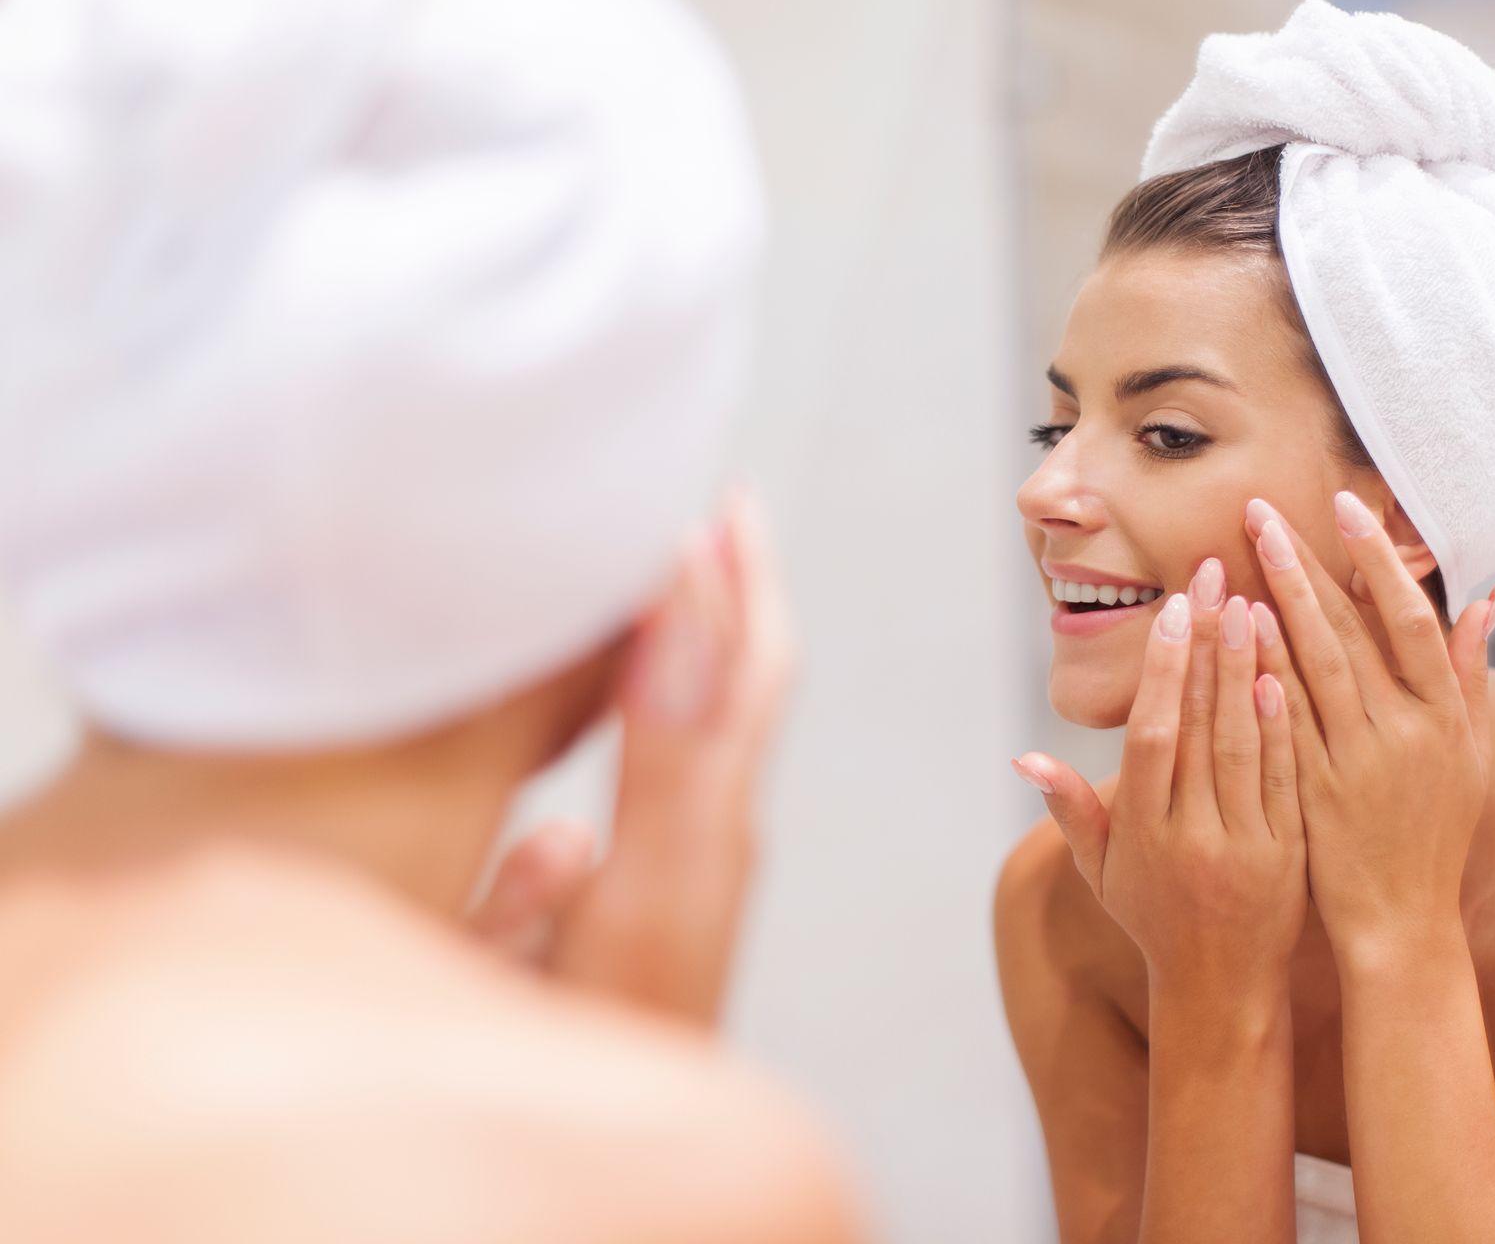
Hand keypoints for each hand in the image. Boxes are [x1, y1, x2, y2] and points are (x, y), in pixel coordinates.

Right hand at [472, 491, 795, 1027]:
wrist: (638, 1119)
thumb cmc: (611, 1032)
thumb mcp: (617, 906)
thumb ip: (648, 767)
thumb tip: (666, 656)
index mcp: (703, 824)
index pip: (735, 678)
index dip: (730, 590)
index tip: (709, 510)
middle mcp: (717, 828)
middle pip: (748, 682)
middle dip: (741, 589)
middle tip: (723, 511)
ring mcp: (705, 852)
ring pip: (728, 709)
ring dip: (719, 627)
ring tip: (692, 565)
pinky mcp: (683, 875)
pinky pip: (704, 748)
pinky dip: (690, 684)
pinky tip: (657, 673)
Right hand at [1012, 559, 1306, 1003]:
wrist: (1221, 991)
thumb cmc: (1153, 920)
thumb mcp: (1100, 874)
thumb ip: (1071, 811)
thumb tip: (1024, 757)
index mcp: (1143, 832)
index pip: (1153, 735)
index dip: (1165, 672)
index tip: (1175, 610)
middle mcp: (1191, 833)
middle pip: (1201, 726)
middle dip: (1208, 646)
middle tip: (1219, 577)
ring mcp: (1244, 844)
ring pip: (1246, 745)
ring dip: (1250, 671)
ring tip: (1255, 605)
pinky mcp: (1288, 855)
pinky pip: (1287, 782)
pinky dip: (1286, 730)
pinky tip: (1287, 676)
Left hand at [1241, 492, 1494, 959]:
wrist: (1401, 920)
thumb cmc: (1435, 830)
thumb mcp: (1470, 754)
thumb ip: (1470, 673)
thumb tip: (1485, 596)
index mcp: (1445, 717)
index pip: (1410, 619)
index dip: (1376, 560)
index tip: (1343, 507)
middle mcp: (1404, 733)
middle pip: (1348, 631)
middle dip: (1303, 564)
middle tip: (1262, 510)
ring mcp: (1356, 763)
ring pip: (1311, 667)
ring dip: (1276, 602)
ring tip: (1245, 550)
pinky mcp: (1313, 792)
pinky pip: (1282, 718)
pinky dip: (1260, 670)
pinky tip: (1235, 628)